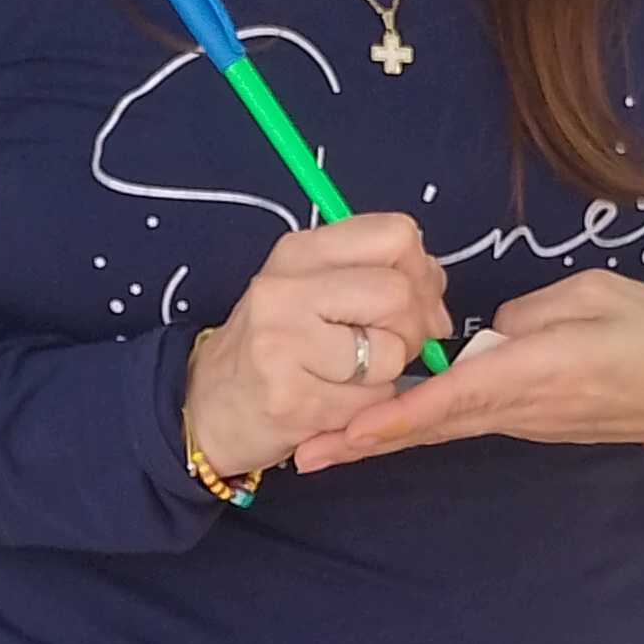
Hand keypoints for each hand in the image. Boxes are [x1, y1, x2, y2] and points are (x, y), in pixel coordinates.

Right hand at [184, 213, 449, 480]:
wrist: (208, 408)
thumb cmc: (275, 347)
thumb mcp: (310, 289)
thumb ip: (373, 275)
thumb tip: (436, 291)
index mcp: (297, 252)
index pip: (395, 235)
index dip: (422, 272)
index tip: (413, 301)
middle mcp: (285, 290)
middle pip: (399, 294)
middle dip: (413, 329)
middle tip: (389, 349)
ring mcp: (284, 345)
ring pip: (391, 352)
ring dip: (388, 374)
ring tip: (351, 378)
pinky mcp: (292, 399)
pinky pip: (371, 400)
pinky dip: (366, 408)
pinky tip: (332, 402)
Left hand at [289, 269, 643, 474]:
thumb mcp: (592, 297)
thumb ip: (527, 313)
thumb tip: (485, 335)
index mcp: (534, 371)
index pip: (449, 397)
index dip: (392, 415)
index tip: (342, 431)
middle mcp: (520, 406)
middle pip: (430, 425)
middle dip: (365, 440)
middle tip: (302, 455)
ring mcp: (525, 421)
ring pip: (443, 426)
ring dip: (384, 435)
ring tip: (325, 445)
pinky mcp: (532, 421)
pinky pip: (465, 421)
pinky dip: (419, 424)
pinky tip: (385, 423)